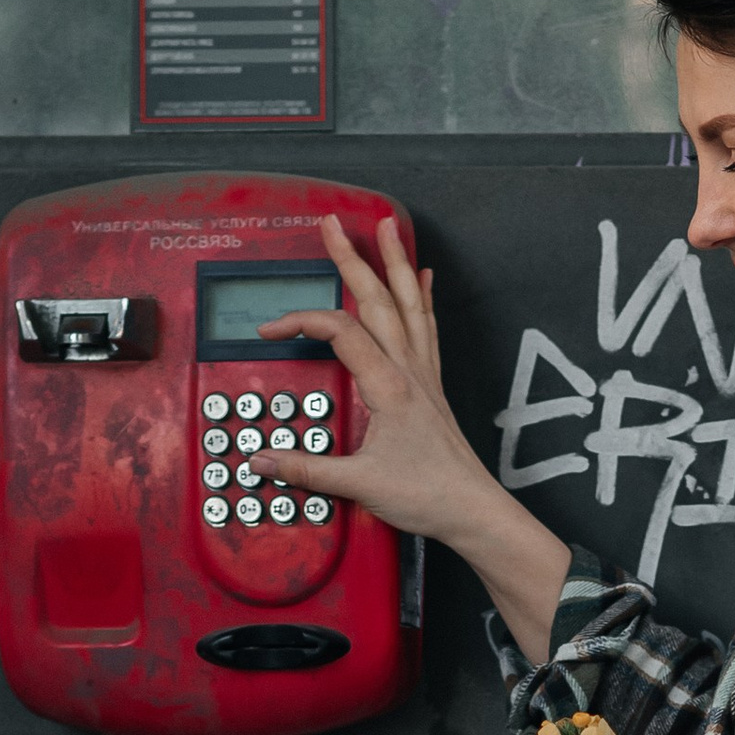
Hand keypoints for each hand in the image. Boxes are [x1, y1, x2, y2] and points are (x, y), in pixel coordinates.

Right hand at [257, 211, 573, 659]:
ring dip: (395, 261)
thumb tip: (264, 460)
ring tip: (387, 225)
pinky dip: (425, 296)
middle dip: (353, 257)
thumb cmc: (425, 495)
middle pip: (378, 298)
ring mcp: (425, 374)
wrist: (471, 509)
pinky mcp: (434, 385)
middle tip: (333, 224)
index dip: (301, 322)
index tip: (271, 328)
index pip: (339, 332)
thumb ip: (306, 469)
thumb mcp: (357, 484)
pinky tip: (426, 277)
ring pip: (409, 302)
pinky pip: (429, 326)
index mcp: (387, 386)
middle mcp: (409, 370)